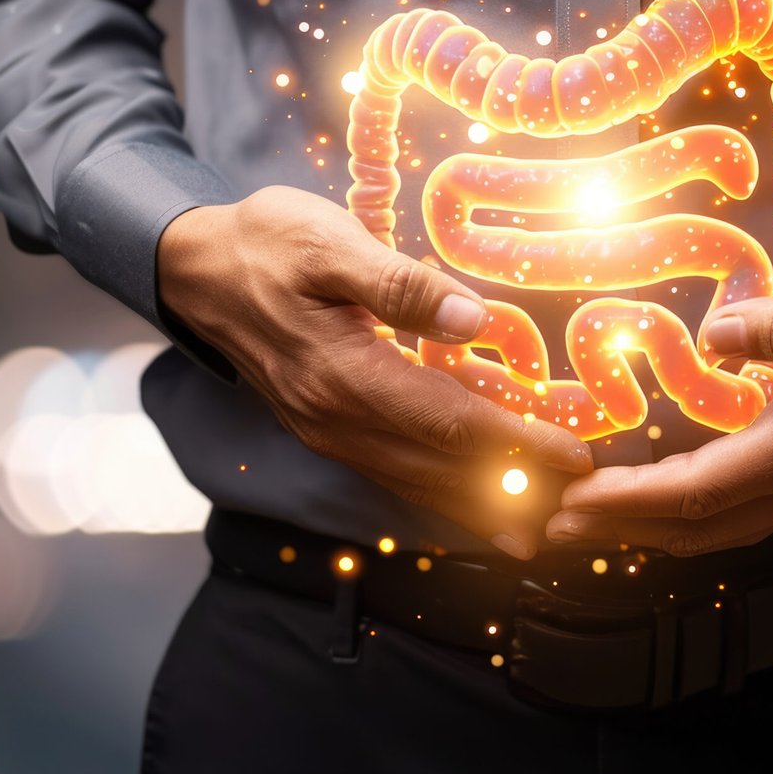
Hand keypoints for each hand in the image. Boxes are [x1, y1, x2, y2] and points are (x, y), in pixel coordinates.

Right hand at [158, 185, 591, 558]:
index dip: (515, 444)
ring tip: (534, 531)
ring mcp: (325, 432)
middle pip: (438, 469)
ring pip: (414, 483)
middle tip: (578, 508)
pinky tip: (472, 503)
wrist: (194, 267)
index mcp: (341, 374)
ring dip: (477, 507)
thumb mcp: (328, 242)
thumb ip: (401, 285)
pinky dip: (440, 493)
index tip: (572, 456)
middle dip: (512, 490)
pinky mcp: (324, 429)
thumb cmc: (266, 243)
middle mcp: (333, 419)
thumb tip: (474, 320)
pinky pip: (392, 473)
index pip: (448, 424)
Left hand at [544, 235, 772, 555]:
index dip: (631, 499)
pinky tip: (643, 503)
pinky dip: (679, 515)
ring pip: (716, 527)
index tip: (567, 498)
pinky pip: (733, 511)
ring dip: (643, 529)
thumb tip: (716, 336)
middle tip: (540, 520)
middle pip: (700, 524)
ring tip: (574, 520)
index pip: (705, 489)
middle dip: (619, 527)